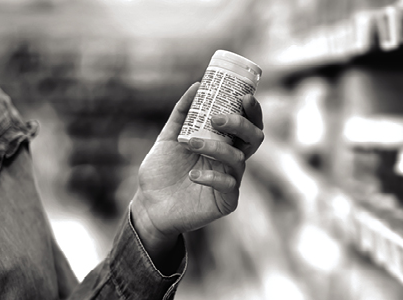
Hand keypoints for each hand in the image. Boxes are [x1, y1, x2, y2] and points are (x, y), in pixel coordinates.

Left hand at [131, 82, 264, 264]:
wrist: (148, 205)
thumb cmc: (161, 172)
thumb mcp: (168, 137)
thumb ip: (182, 113)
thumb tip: (198, 85)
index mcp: (224, 144)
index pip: (248, 124)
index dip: (253, 111)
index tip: (245, 97)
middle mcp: (231, 160)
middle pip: (254, 139)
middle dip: (241, 125)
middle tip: (217, 119)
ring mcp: (231, 180)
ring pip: (238, 159)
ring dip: (216, 148)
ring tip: (190, 143)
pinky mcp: (226, 201)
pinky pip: (228, 185)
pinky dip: (211, 177)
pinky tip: (192, 176)